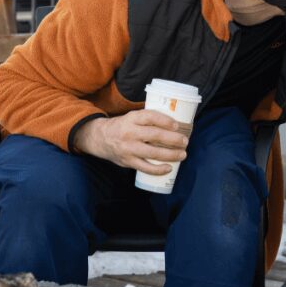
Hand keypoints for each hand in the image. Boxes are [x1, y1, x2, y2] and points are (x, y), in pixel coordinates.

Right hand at [73, 109, 188, 174]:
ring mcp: (128, 148)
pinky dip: (158, 169)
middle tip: (185, 141)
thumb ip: (148, 120)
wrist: (100, 138)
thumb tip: (176, 123)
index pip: (150, 117)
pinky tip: (169, 168)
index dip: (165, 120)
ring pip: (152, 153)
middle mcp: (129, 133)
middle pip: (154, 135)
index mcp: (132, 119)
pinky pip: (145, 167)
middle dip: (173, 139)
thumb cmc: (123, 127)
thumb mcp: (132, 117)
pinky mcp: (128, 161)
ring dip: (171, 155)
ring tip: (183, 154)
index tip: (177, 125)